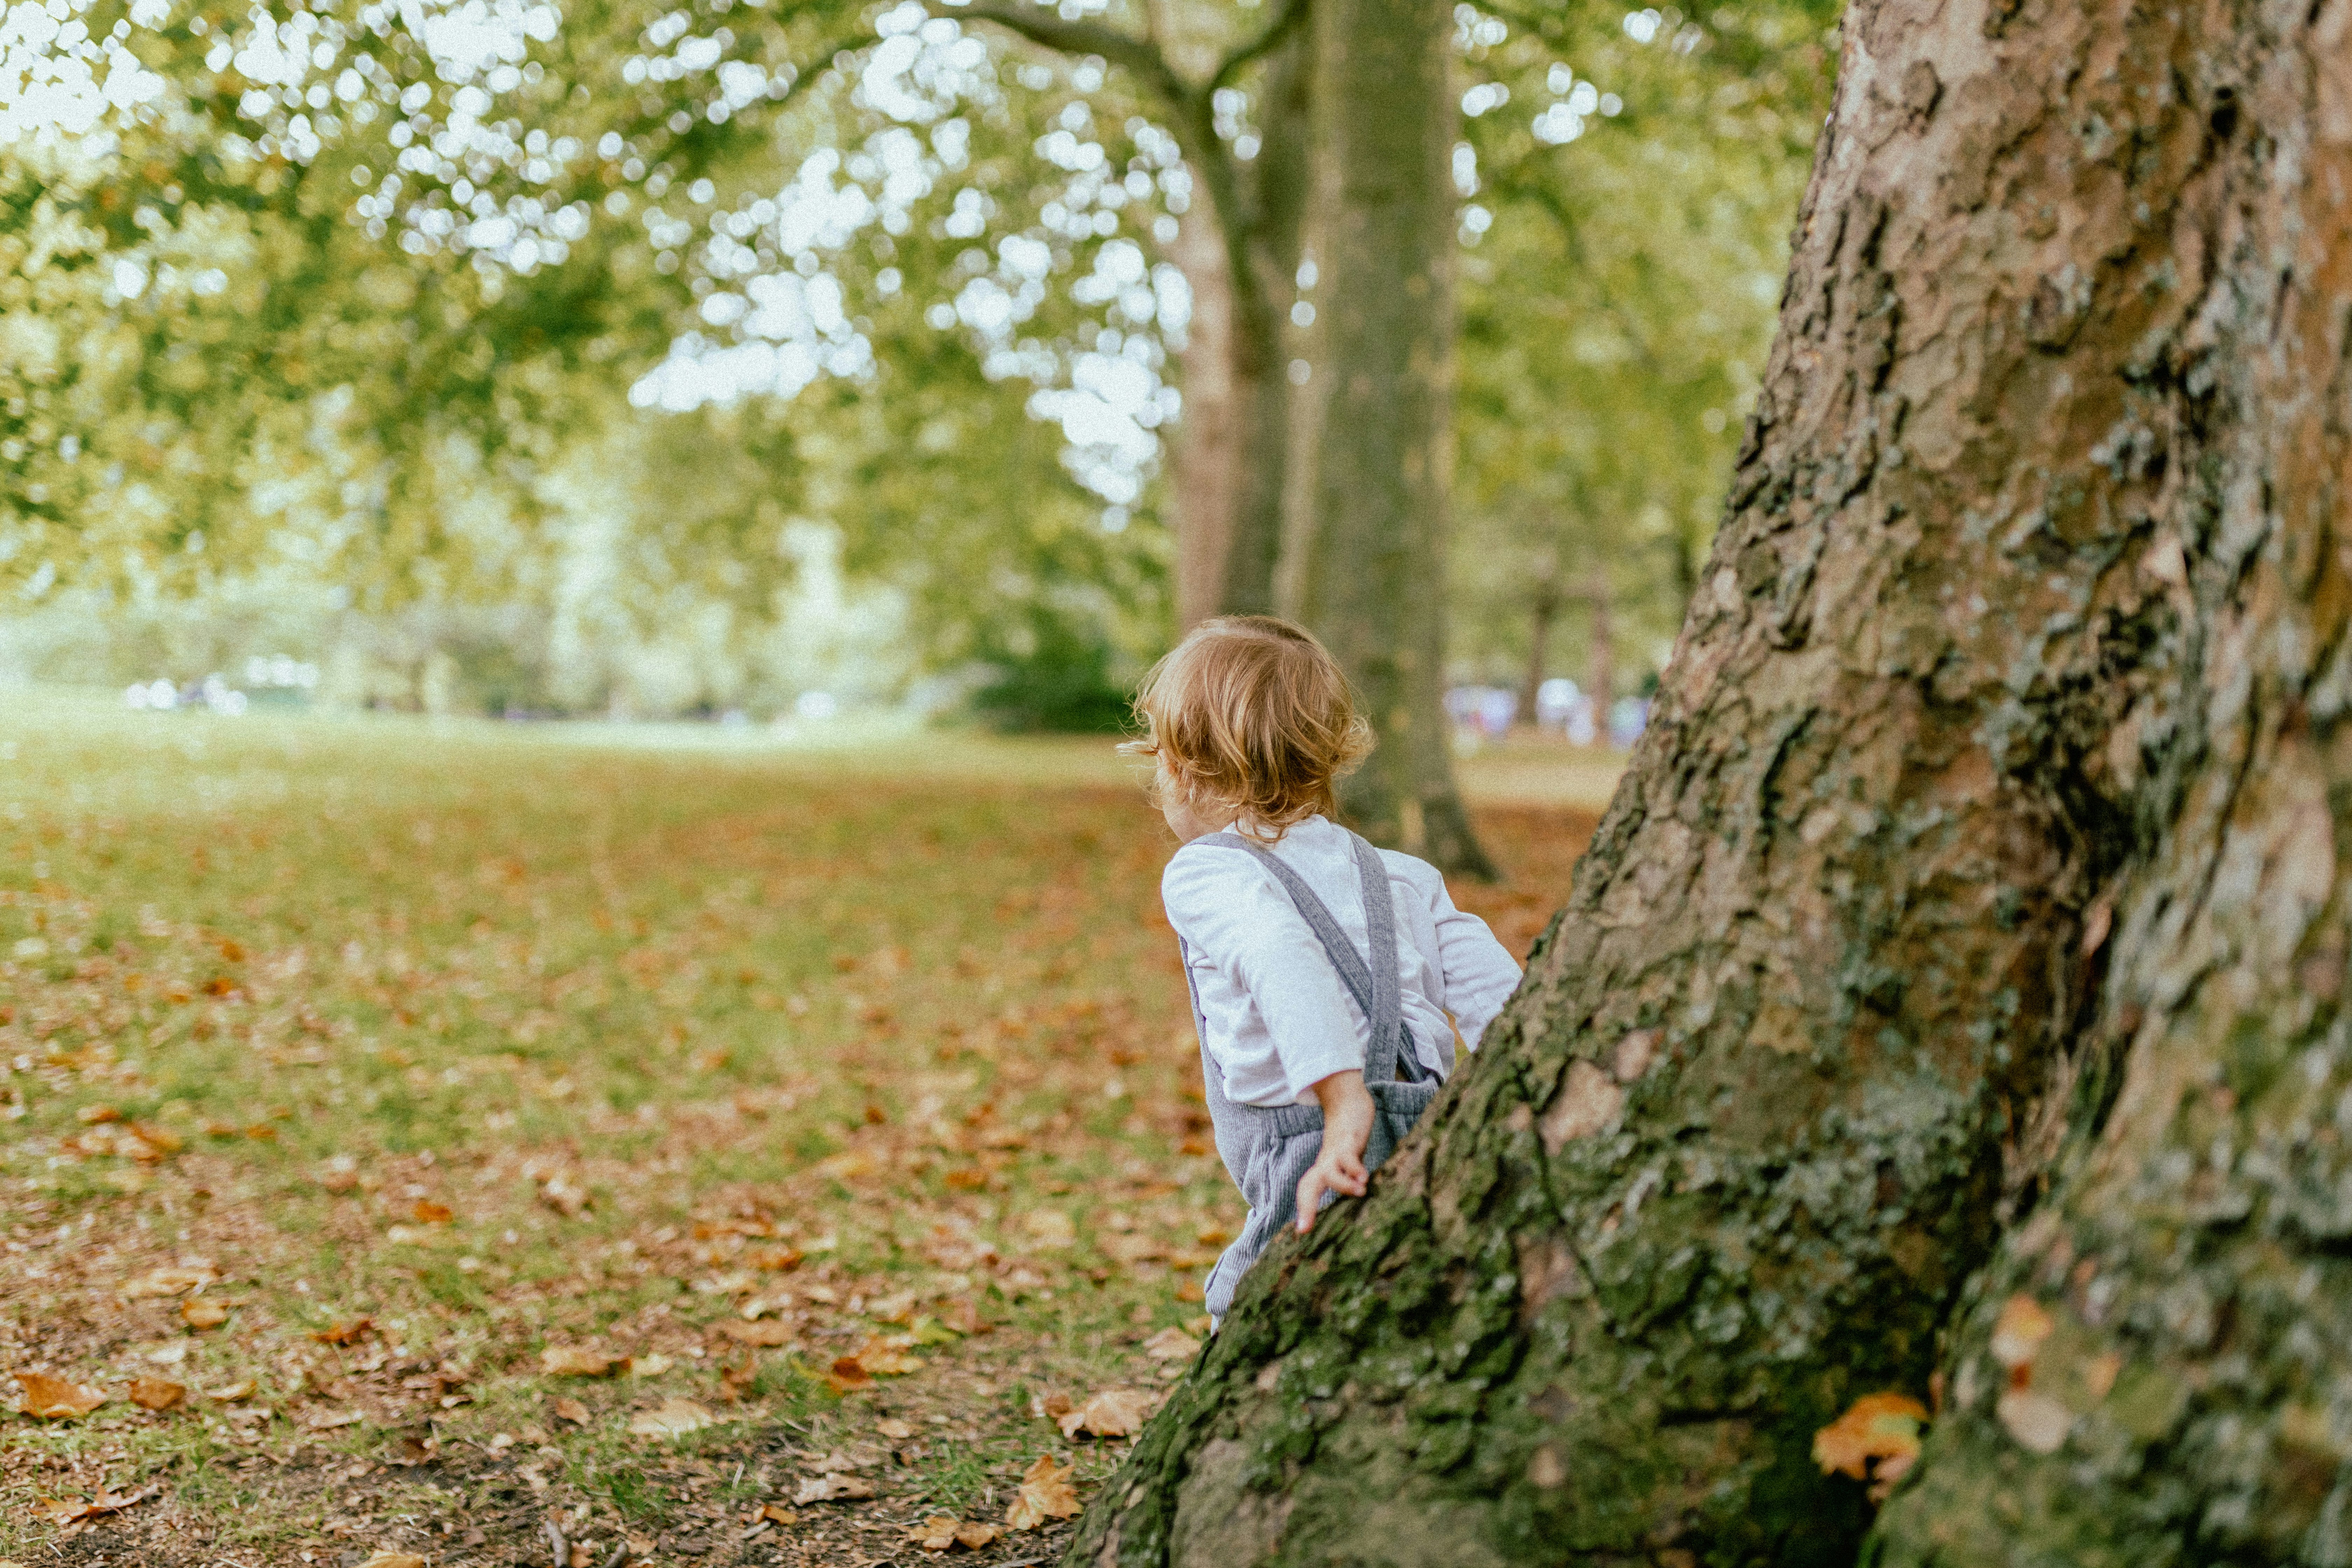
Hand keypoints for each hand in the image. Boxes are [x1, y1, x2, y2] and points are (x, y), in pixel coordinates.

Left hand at [1296, 1070, 1374, 1232]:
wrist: (1349, 1102)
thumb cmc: (1349, 1137)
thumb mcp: (1347, 1160)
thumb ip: (1350, 1178)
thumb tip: (1360, 1196)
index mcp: (1324, 1168)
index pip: (1307, 1191)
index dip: (1304, 1210)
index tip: (1302, 1233)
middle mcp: (1326, 1161)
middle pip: (1308, 1186)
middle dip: (1307, 1207)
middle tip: (1305, 1229)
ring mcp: (1336, 1150)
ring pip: (1329, 1171)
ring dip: (1342, 1184)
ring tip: (1360, 1192)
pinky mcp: (1349, 1138)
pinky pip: (1349, 1155)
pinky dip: (1354, 1167)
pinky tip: (1365, 1177)